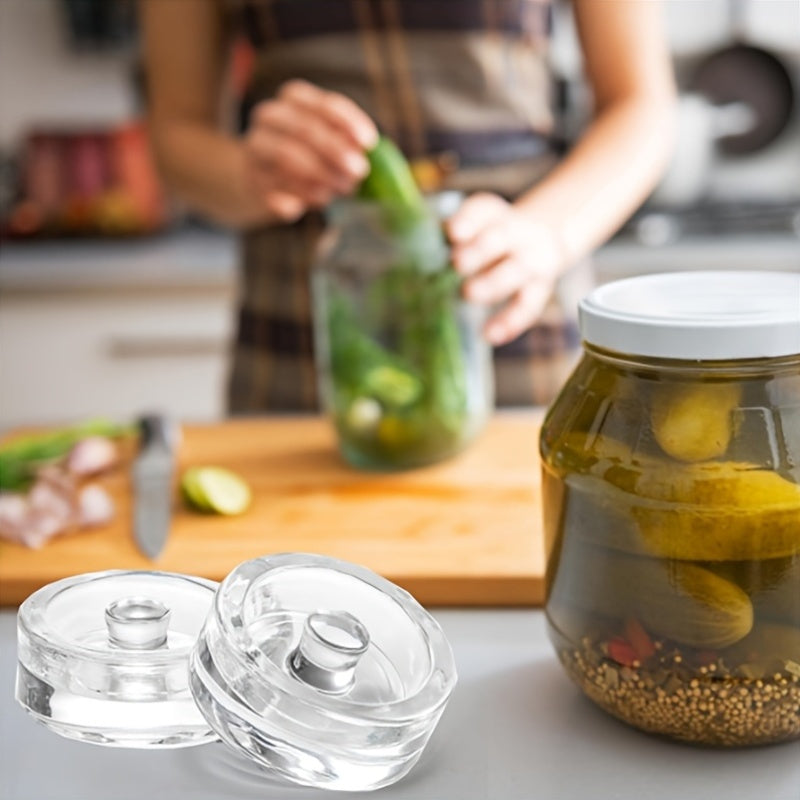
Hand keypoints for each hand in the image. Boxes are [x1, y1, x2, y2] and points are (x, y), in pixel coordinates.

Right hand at [244, 80, 377, 221]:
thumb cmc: (304, 156)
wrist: (255, 179)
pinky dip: (301, 196)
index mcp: (293, 99)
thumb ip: (346, 142)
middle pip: (305, 129)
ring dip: (321, 175)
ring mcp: (256, 148)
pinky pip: (276, 187)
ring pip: (287, 156)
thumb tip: (368, 154)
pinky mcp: (251, 180)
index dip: (348, 122)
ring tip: (342, 189)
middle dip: (336, 151)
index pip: (323, 103)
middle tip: (358, 172)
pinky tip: (317, 202)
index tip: (369, 143)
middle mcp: (269, 117)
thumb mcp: (325, 140)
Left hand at [447, 193, 564, 344]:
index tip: (452, 232)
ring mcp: (532, 260)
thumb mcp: (473, 229)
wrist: (538, 241)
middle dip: (480, 250)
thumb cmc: (488, 239)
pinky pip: (527, 306)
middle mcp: (516, 233)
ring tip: (470, 294)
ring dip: (494, 282)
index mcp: (493, 215)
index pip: (482, 212)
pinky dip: (509, 322)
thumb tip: (407, 246)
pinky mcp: (540, 289)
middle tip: (457, 263)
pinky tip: (489, 334)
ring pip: (516, 270)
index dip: (468, 221)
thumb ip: (447, 239)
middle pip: (500, 238)